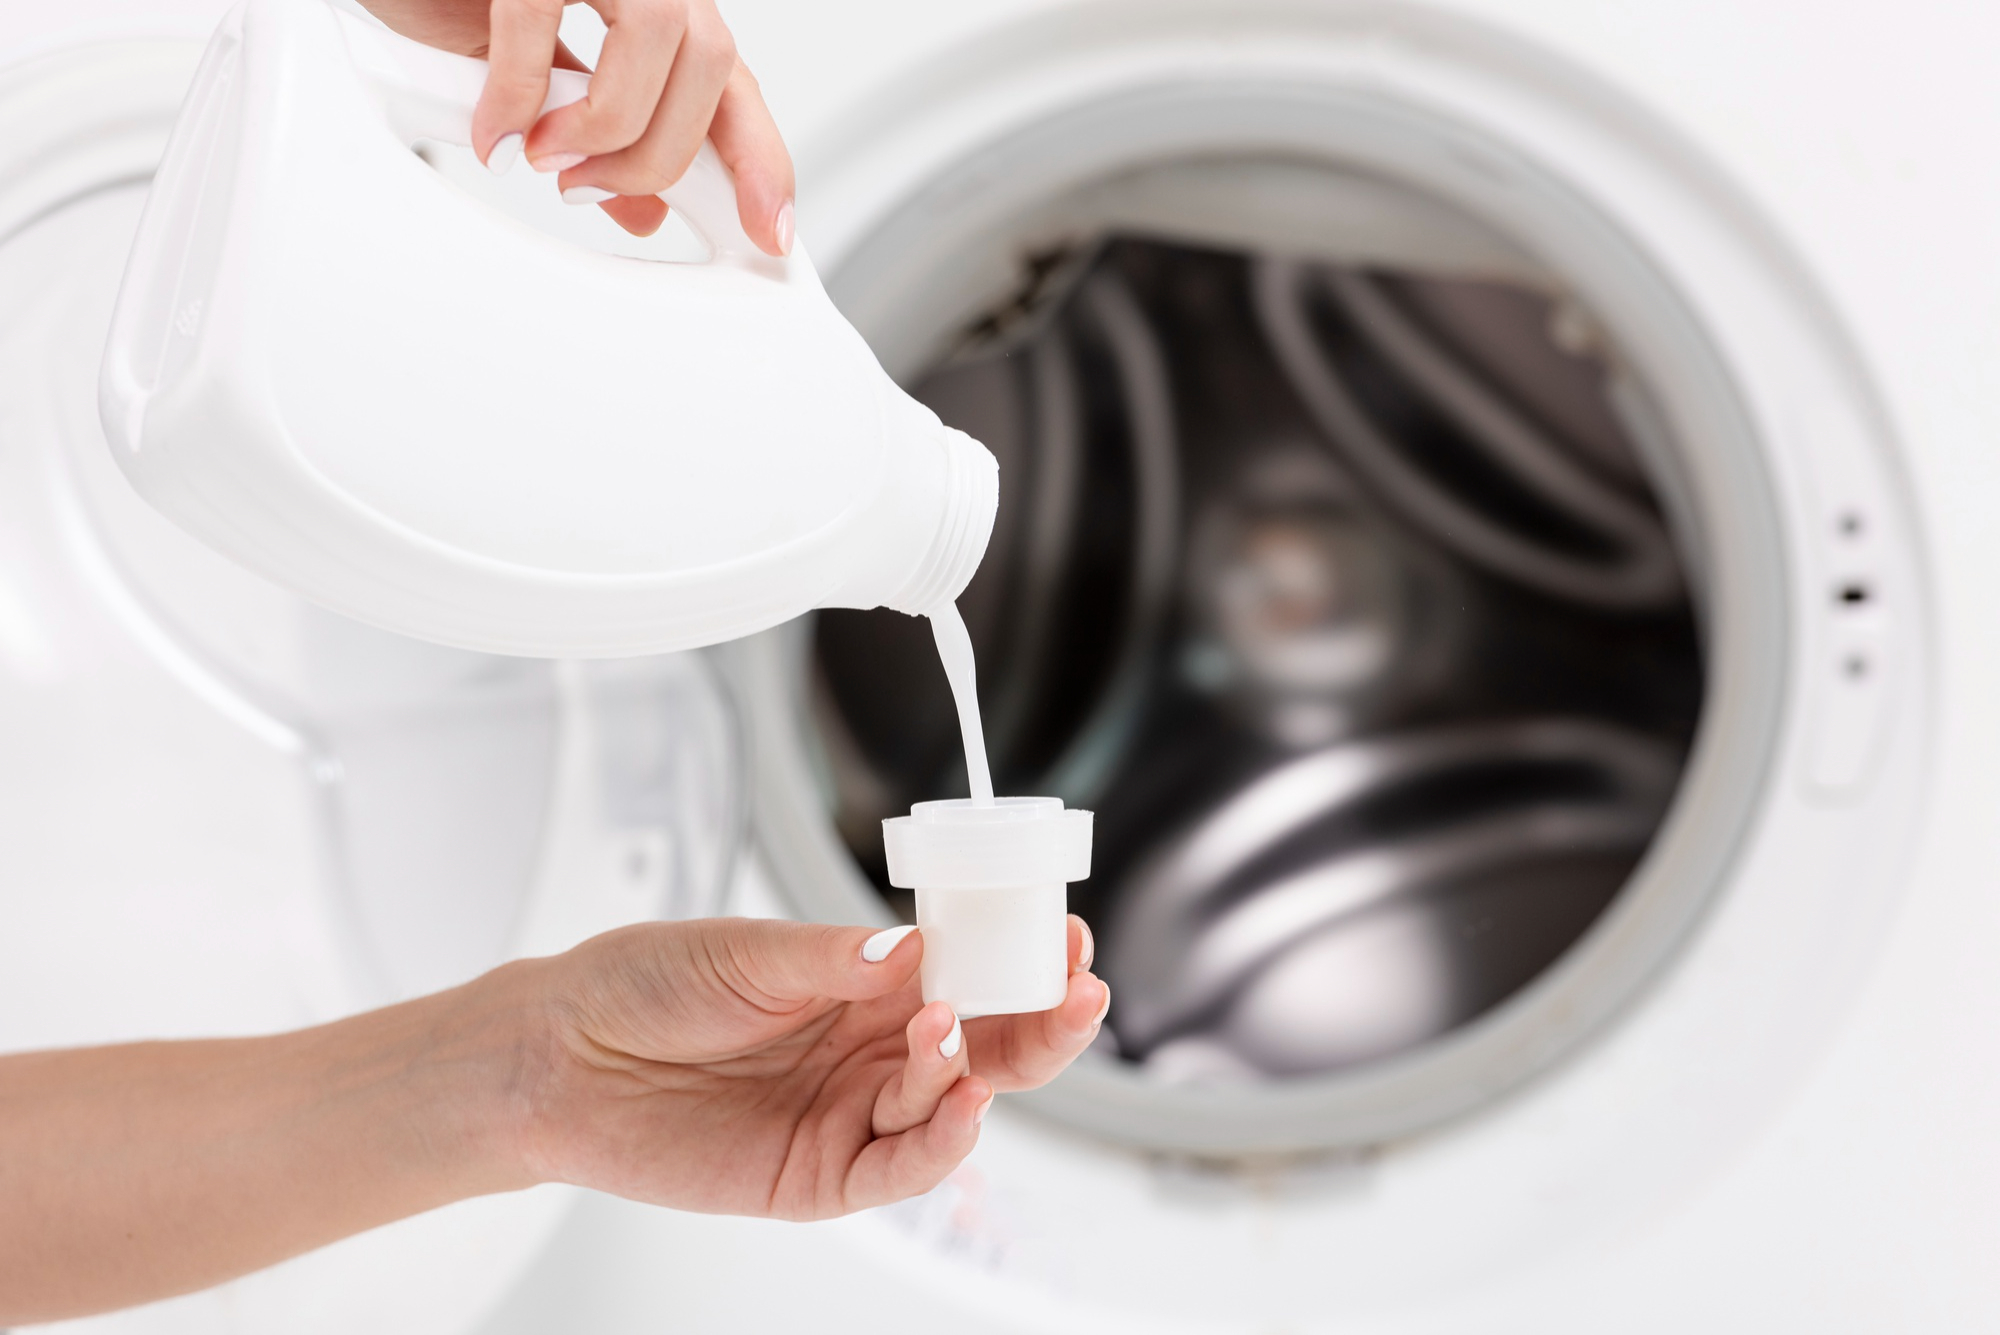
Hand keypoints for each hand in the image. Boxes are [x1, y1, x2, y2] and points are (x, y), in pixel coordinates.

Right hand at [356, 0, 793, 246]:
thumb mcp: (537, 80)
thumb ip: (595, 136)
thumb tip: (643, 210)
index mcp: (655, 2)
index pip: (735, 84)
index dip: (761, 161)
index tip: (770, 230)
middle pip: (711, 66)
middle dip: (657, 153)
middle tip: (589, 187)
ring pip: (658, 38)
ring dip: (603, 124)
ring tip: (545, 155)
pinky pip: (541, 20)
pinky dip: (516, 92)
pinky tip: (494, 127)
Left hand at [511, 916, 1108, 1216]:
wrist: (557, 1054)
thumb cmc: (644, 985)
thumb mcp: (746, 951)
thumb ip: (834, 957)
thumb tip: (915, 948)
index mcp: (868, 984)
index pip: (973, 974)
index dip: (1024, 959)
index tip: (1064, 932)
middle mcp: (871, 1050)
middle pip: (990, 1046)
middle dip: (1042, 1021)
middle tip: (1075, 990)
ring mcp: (850, 1115)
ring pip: (954, 1107)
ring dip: (978, 1072)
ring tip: (957, 1034)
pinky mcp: (819, 1176)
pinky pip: (898, 1171)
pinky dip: (940, 1145)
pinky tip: (962, 1107)